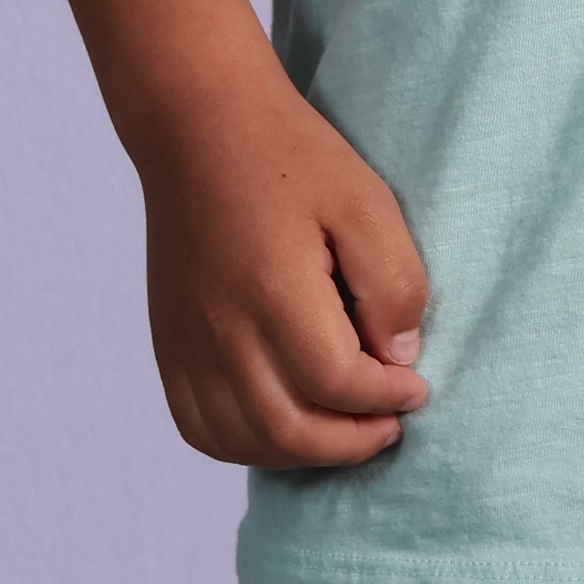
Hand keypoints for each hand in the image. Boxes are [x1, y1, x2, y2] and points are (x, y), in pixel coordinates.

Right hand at [133, 68, 430, 470]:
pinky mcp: (169, 346)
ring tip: (345, 427)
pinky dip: (247, 446)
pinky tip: (285, 425)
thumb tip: (396, 358)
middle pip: (289, 431)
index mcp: (274, 292)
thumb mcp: (367, 201)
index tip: (414, 385)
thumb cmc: (290, 159)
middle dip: (353, 443)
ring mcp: (187, 344)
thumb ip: (393, 283)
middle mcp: (222, 330)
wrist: (198, 130)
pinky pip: (199, 428)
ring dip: (304, 452)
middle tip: (390, 423)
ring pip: (244, 442)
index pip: (338, 384)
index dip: (387, 399)